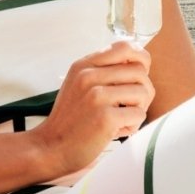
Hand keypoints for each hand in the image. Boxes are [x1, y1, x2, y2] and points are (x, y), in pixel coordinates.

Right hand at [38, 41, 153, 170]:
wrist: (51, 147)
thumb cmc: (71, 119)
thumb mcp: (78, 84)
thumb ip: (102, 70)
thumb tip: (139, 60)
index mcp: (84, 65)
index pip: (124, 47)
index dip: (140, 59)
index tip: (138, 76)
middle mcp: (89, 76)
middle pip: (139, 71)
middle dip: (143, 91)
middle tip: (130, 106)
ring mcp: (97, 96)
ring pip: (143, 92)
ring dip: (139, 109)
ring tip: (123, 119)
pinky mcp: (105, 117)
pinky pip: (139, 114)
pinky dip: (133, 125)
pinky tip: (117, 131)